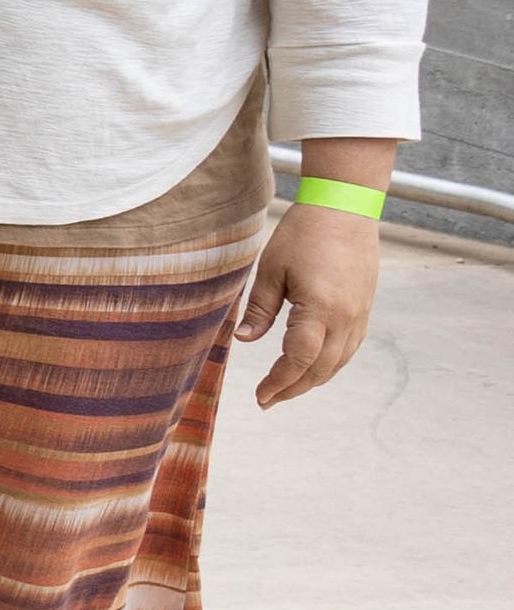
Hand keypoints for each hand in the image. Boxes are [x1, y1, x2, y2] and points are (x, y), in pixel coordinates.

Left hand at [237, 201, 379, 407]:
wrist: (345, 209)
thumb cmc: (304, 234)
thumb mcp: (272, 269)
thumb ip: (260, 309)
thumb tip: (244, 340)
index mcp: (321, 310)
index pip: (299, 360)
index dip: (279, 382)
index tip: (261, 396)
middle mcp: (347, 318)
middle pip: (321, 368)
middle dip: (293, 388)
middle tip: (267, 400)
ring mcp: (360, 315)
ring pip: (338, 362)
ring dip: (312, 380)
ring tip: (286, 389)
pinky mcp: (365, 309)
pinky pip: (349, 348)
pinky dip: (330, 364)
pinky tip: (312, 367)